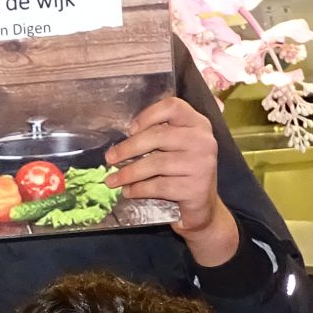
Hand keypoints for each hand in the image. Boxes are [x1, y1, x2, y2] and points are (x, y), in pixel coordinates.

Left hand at [105, 96, 239, 266]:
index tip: (130, 130)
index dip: (148, 116)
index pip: (172, 107)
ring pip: (156, 163)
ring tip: (113, 180)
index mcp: (197, 123)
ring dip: (129, 173)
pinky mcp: (196, 188)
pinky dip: (140, 189)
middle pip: (159, 136)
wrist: (202, 206)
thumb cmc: (182, 171)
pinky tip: (129, 191)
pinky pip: (160, 186)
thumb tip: (123, 139)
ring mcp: (202, 164)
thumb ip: (158, 135)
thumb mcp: (176, 147)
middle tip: (110, 158)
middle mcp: (203, 140)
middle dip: (128, 148)